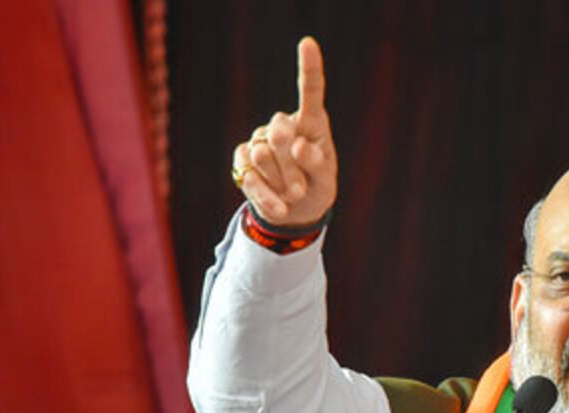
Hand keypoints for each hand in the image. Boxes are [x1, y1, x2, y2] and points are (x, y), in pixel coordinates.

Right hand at [233, 37, 336, 226]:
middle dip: (292, 166)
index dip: (309, 68)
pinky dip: (266, 195)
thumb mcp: (326, 182)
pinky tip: (279, 207)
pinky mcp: (242, 158)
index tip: (307, 43)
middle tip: (301, 188)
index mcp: (311, 123)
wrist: (295, 213)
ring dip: (281, 183)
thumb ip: (318, 164)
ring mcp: (259, 139)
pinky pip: (248, 174)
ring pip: (262, 154)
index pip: (310, 92)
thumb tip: (299, 145)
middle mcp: (283, 124)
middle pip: (279, 133)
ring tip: (292, 195)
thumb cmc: (317, 188)